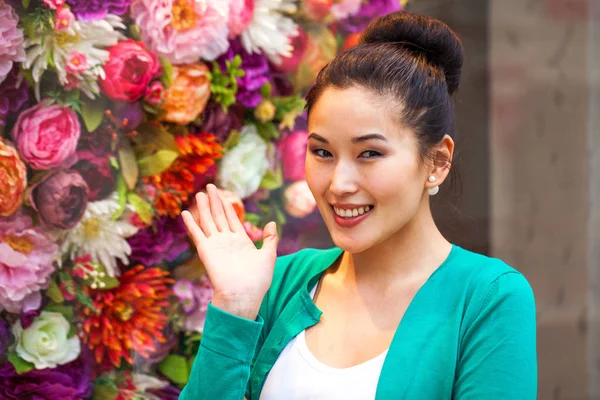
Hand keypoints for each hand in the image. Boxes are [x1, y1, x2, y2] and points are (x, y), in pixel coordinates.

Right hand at [181, 184, 278, 319]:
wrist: (244, 294)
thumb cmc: (258, 279)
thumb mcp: (268, 255)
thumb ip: (270, 239)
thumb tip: (271, 224)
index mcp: (241, 241)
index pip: (232, 218)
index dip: (227, 206)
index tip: (223, 194)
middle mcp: (227, 240)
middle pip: (219, 216)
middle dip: (214, 201)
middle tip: (209, 187)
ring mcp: (216, 244)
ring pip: (208, 221)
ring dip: (203, 207)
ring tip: (199, 193)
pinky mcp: (206, 250)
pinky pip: (197, 234)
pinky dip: (191, 224)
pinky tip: (186, 213)